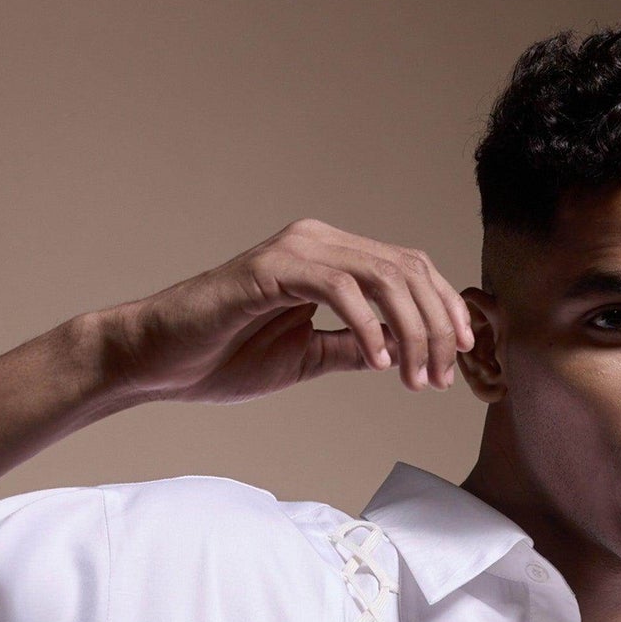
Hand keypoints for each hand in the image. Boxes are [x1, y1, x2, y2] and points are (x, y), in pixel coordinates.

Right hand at [101, 220, 473, 405]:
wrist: (161, 360)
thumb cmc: (224, 357)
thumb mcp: (307, 358)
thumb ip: (352, 348)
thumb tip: (399, 353)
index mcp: (332, 260)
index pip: (408, 271)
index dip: (443, 312)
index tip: (460, 359)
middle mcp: (319, 243)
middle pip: (407, 269)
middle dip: (437, 326)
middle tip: (441, 378)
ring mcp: (296, 251)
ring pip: (382, 276)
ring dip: (410, 331)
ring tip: (414, 378)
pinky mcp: (271, 269)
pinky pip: (339, 288)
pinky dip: (367, 326)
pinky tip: (377, 363)